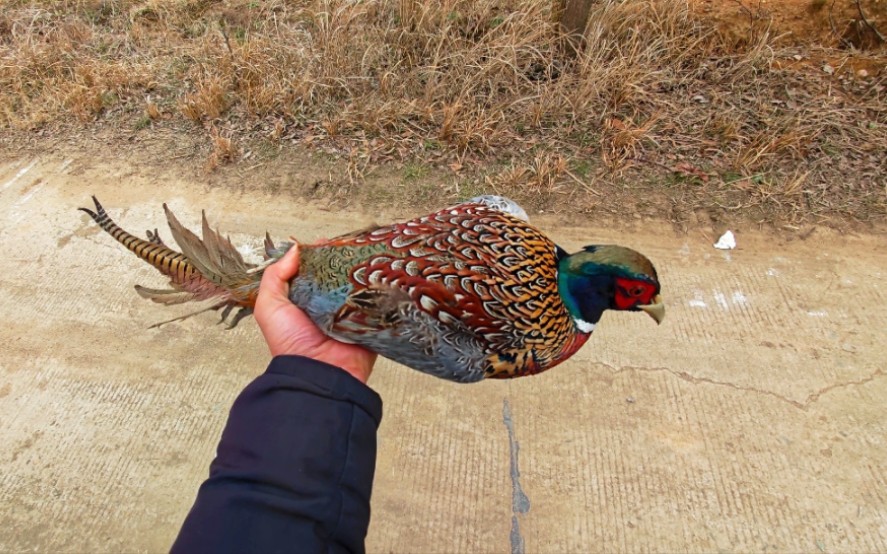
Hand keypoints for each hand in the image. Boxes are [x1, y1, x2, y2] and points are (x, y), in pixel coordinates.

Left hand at [254, 243, 376, 383]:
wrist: (317, 371)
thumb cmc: (290, 342)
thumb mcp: (269, 306)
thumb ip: (275, 276)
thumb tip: (295, 249)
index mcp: (306, 299)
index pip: (316, 270)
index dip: (322, 255)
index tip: (330, 241)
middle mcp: (329, 305)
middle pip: (341, 275)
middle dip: (347, 261)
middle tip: (355, 246)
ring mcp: (351, 313)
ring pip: (360, 286)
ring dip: (366, 273)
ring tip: (373, 256)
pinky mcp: (369, 323)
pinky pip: (377, 303)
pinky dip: (380, 292)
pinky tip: (384, 276)